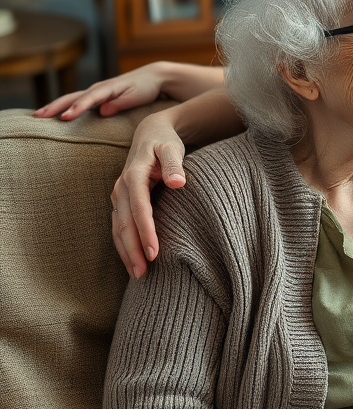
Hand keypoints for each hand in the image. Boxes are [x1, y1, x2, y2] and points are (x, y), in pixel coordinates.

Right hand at [34, 63, 166, 120]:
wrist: (153, 77)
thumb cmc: (146, 87)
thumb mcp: (136, 96)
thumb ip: (120, 103)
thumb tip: (102, 111)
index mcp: (107, 88)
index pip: (88, 99)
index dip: (76, 108)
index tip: (65, 118)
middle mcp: (98, 89)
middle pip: (72, 97)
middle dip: (55, 106)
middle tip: (38, 116)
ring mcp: (97, 92)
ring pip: (72, 98)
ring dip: (55, 106)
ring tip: (39, 116)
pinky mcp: (99, 96)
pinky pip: (78, 101)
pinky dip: (65, 106)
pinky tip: (56, 114)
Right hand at [112, 109, 186, 278]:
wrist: (150, 134)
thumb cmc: (165, 142)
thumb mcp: (172, 148)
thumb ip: (175, 164)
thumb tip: (178, 182)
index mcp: (134, 175)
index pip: (139, 208)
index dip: (145, 231)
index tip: (154, 252)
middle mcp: (122, 187)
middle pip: (125, 223)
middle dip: (133, 249)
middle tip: (144, 273)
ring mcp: (118, 195)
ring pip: (118, 228)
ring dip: (126, 252)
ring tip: (138, 274)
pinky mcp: (120, 201)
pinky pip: (119, 226)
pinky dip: (124, 245)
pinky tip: (132, 261)